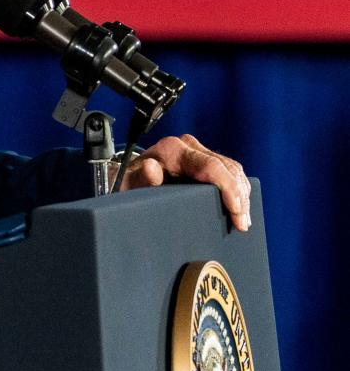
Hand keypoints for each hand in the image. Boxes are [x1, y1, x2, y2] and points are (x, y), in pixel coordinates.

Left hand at [116, 134, 251, 231]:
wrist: (127, 178)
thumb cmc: (128, 182)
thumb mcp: (129, 183)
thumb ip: (139, 178)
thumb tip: (152, 169)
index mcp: (172, 149)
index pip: (211, 166)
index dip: (229, 189)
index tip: (236, 212)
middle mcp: (188, 146)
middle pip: (227, 168)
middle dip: (239, 197)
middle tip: (242, 224)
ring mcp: (198, 151)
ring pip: (232, 169)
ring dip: (242, 194)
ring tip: (243, 220)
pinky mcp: (204, 160)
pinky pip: (229, 171)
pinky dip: (238, 189)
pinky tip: (240, 208)